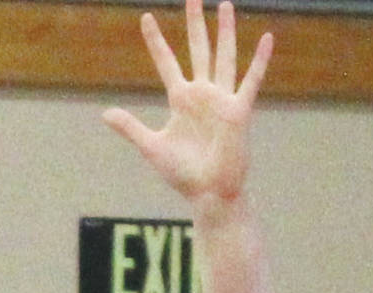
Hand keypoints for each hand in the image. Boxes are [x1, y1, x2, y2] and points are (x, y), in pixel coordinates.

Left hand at [103, 0, 272, 211]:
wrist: (209, 193)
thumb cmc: (184, 175)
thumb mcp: (152, 147)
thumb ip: (131, 127)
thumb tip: (105, 113)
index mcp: (181, 100)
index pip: (166, 62)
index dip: (156, 41)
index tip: (146, 18)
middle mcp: (202, 94)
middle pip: (198, 50)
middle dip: (195, 24)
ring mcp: (222, 100)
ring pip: (224, 56)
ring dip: (225, 31)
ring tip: (225, 4)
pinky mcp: (239, 111)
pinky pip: (251, 81)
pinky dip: (260, 60)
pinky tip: (267, 38)